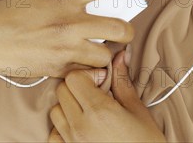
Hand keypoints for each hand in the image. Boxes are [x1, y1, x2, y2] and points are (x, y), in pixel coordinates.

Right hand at [0, 0, 149, 79]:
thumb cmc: (11, 10)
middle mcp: (70, 23)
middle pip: (120, 28)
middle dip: (125, 29)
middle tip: (117, 28)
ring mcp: (66, 49)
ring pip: (107, 54)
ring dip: (105, 50)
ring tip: (94, 45)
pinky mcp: (60, 69)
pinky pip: (88, 70)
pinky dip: (88, 65)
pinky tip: (78, 57)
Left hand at [49, 50, 165, 141]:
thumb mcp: (138, 111)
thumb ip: (123, 82)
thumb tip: (118, 57)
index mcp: (99, 111)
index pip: (73, 78)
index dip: (87, 74)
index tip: (101, 81)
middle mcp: (81, 126)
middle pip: (62, 90)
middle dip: (78, 87)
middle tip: (96, 94)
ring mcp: (72, 141)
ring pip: (55, 110)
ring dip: (68, 106)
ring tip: (89, 112)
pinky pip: (53, 134)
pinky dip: (62, 128)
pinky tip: (80, 127)